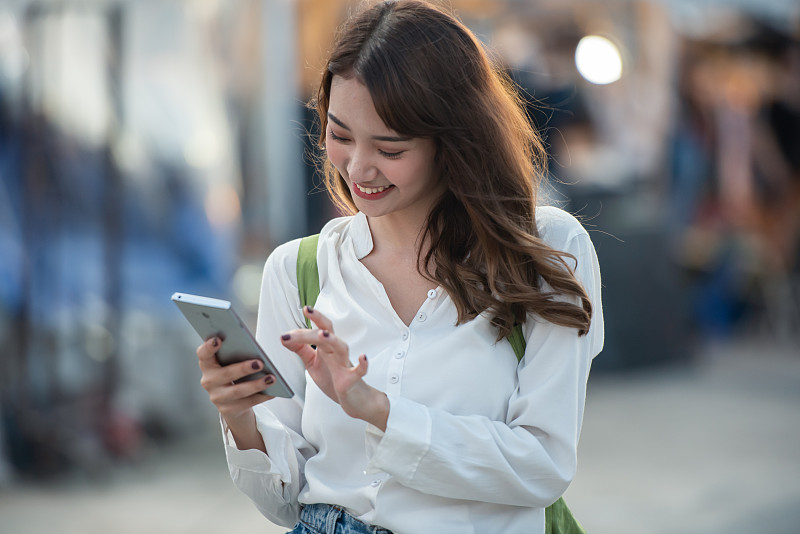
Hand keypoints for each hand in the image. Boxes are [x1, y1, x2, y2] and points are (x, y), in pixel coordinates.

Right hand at [196, 336, 274, 425]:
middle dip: (243, 368)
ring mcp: (217, 397)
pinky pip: (246, 403)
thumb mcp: (232, 361)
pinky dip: (261, 396)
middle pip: (225, 374)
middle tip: (260, 363)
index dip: (208, 347)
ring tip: (271, 378)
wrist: (232, 401)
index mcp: (208, 364)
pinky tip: (272, 391)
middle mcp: (208, 381)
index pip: (203, 354)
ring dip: (256, 385)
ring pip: (237, 391)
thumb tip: (253, 349)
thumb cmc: (234, 372)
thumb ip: (236, 353)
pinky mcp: (227, 409)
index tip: (218, 339)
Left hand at [280, 306, 388, 429]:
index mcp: (325, 347)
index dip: (304, 327)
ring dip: (333, 340)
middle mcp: (335, 352)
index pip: (316, 330)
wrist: (352, 398)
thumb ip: (300, 349)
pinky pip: (360, 371)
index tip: (293, 324)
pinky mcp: (352, 379)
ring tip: (323, 334)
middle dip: (319, 320)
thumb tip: (284, 337)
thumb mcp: (312, 362)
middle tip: (307, 310)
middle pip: (328, 332)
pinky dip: (363, 365)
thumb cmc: (333, 377)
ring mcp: (344, 364)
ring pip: (341, 347)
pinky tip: (363, 358)